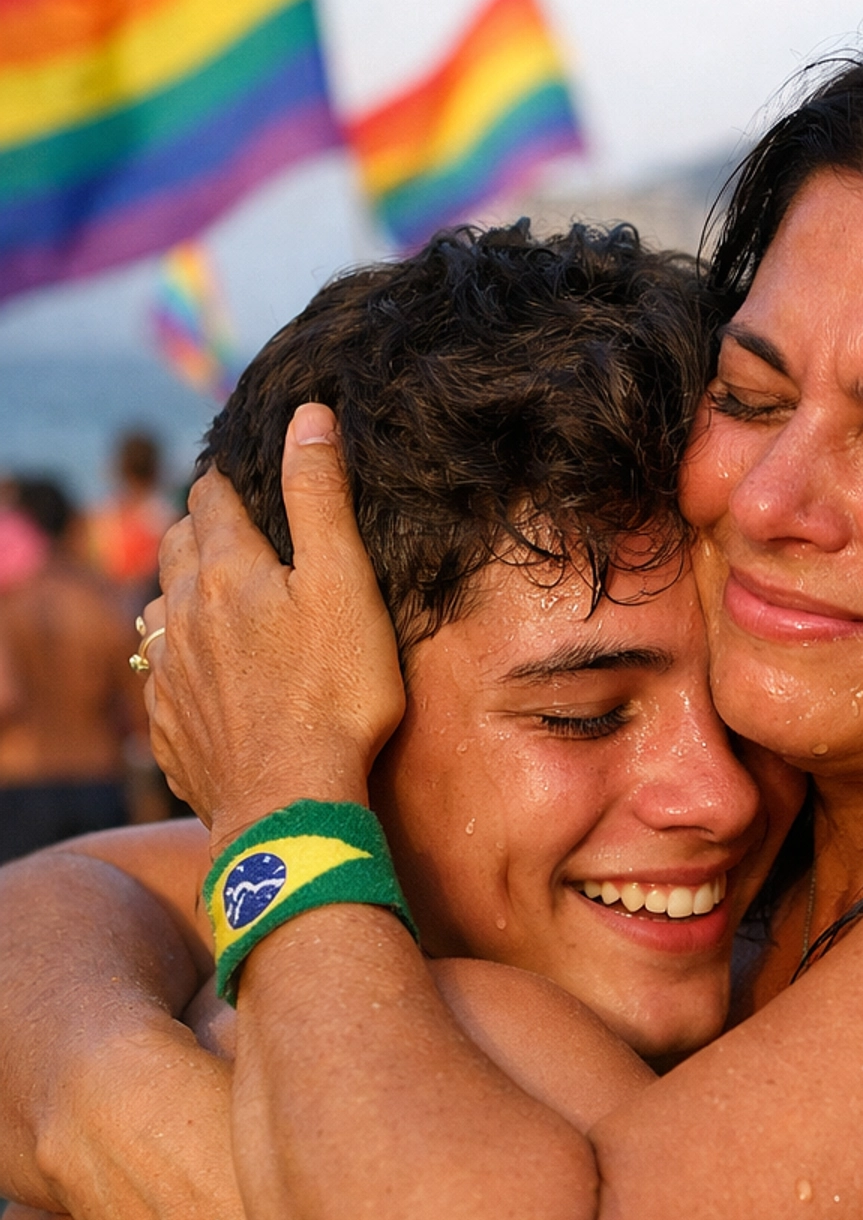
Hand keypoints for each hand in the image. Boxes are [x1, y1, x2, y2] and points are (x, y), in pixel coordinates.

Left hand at [145, 404, 403, 849]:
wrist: (291, 804)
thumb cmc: (334, 694)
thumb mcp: (345, 584)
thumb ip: (320, 497)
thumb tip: (308, 415)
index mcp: (226, 570)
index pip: (212, 496)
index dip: (230, 480)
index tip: (248, 478)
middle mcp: (182, 613)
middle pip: (177, 547)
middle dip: (203, 530)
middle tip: (238, 535)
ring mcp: (168, 673)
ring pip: (160, 611)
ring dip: (185, 597)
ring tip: (219, 605)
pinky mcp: (168, 725)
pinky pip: (162, 678)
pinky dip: (182, 663)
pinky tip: (210, 679)